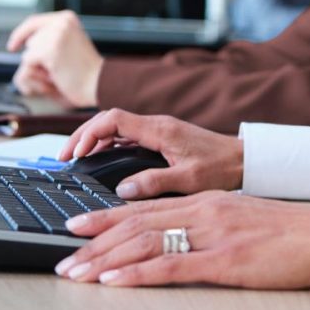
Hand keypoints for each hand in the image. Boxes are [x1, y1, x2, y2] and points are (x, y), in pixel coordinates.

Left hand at [8, 11, 103, 106]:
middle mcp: (60, 22)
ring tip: (60, 70)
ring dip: (40, 66)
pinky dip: (39, 71)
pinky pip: (29, 61)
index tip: (12, 45)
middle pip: (31, 40)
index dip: (20, 34)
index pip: (34, 22)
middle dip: (38, 57)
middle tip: (59, 67)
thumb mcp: (69, 44)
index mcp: (66, 18)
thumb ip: (50, 37)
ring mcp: (54, 35)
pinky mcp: (48, 50)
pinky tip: (55, 73)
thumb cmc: (86, 70)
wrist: (100, 82)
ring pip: (29, 52)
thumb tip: (25, 42)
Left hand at [55, 192, 309, 289]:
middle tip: (63, 258)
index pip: (144, 208)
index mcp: (206, 201)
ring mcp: (213, 235)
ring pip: (144, 242)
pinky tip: (113, 282)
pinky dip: (136, 274)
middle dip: (94, 242)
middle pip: (135, 223)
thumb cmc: (290, 232)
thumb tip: (180, 240)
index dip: (105, 218)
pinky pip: (172, 266)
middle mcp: (203, 211)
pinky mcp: (226, 261)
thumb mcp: (241, 219)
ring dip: (104, 260)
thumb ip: (209, 225)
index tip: (76, 227)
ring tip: (75, 273)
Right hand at [59, 109, 243, 197]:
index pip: (113, 120)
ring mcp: (158, 131)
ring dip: (94, 139)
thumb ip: (155, 183)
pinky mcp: (162, 139)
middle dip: (83, 135)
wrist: (245, 160)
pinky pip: (127, 137)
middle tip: (64, 157)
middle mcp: (156, 126)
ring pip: (116, 128)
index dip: (89, 133)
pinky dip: (108, 145)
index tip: (74, 152)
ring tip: (75, 158)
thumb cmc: (222, 169)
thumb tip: (123, 189)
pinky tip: (100, 159)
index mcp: (160, 130)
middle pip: (108, 120)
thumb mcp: (189, 180)